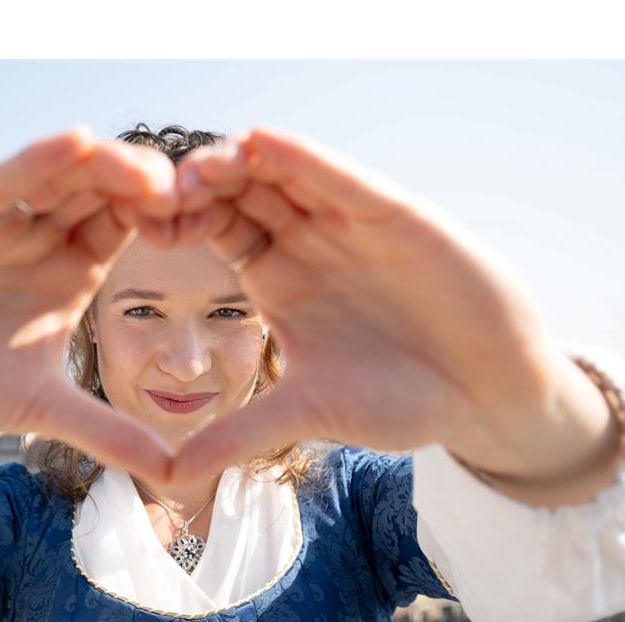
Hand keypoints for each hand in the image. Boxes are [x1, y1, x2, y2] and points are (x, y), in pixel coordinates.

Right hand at [0, 126, 180, 484]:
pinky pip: (1, 183)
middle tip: (186, 190)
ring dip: (101, 165)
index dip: (163, 215)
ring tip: (143, 169)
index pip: (127, 221)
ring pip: (58, 174)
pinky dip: (36, 162)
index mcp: (72, 268)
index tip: (199, 224)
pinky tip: (75, 143)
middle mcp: (39, 236)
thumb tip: (173, 474)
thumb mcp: (43, 410)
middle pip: (101, 188)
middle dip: (143, 182)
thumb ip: (105, 432)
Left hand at [166, 126, 562, 483]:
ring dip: (237, 163)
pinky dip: (303, 159)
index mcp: (276, 278)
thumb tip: (167, 475)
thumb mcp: (307, 413)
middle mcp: (305, 241)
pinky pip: (339, 178)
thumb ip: (239, 434)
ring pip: (281, 174)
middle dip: (195, 184)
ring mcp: (347, 222)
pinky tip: (265, 143)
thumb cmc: (400, 400)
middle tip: (154, 192)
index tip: (137, 226)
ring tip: (197, 169)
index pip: (214, 229)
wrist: (486, 393)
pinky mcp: (393, 215)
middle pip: (237, 191)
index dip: (177, 220)